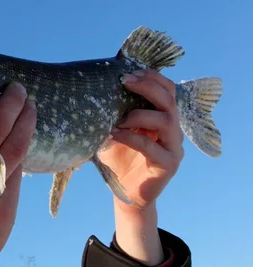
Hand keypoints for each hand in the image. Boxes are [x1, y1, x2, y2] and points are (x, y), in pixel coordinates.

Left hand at [97, 69, 184, 264]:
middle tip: (126, 82)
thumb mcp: (114, 130)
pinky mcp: (168, 164)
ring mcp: (174, 148)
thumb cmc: (118, 158)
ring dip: (139, 115)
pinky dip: (132, 138)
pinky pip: (152, 147)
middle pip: (170, 101)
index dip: (152, 78)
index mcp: (164, 118)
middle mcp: (173, 131)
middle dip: (148, 87)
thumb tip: (92, 86)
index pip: (168, 90)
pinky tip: (114, 135)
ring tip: (118, 118)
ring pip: (166, 121)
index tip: (129, 71)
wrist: (126, 194)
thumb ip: (113, 112)